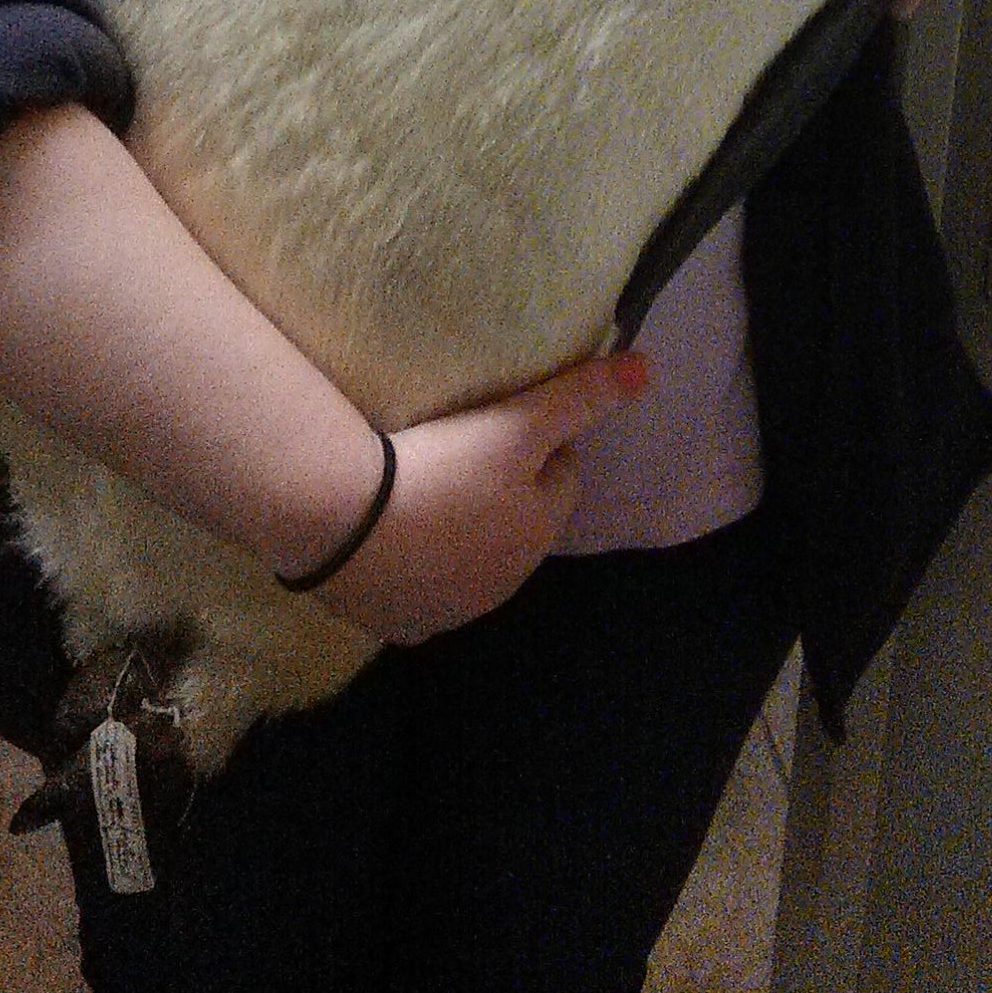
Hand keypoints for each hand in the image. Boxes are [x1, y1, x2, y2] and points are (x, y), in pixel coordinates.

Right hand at [312, 352, 651, 643]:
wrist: (344, 525)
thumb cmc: (441, 468)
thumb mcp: (517, 424)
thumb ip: (581, 397)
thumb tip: (647, 370)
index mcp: (538, 535)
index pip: (560, 479)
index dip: (538, 445)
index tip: (498, 420)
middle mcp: (504, 584)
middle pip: (517, 523)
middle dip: (501, 492)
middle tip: (455, 448)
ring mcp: (451, 611)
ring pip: (469, 558)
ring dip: (458, 529)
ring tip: (418, 484)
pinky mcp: (401, 623)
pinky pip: (417, 589)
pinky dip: (413, 564)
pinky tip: (389, 535)